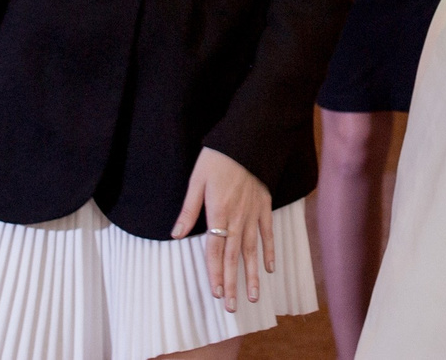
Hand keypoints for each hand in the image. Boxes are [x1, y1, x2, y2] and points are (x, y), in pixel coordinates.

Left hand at [173, 146, 275, 305]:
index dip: (215, 273)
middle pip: (234, 256)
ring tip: (253, 296)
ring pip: (252, 250)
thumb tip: (175, 234)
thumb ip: (188, 210)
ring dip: (251, 274)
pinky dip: (270, 250)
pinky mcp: (265, 205)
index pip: (215, 250)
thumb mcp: (196, 181)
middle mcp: (237, 218)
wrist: (248, 138)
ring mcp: (253, 213)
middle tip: (231, 307)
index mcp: (218, 213)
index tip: (216, 293)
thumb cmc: (218, 158)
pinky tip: (270, 267)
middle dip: (232, 283)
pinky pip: (268, 232)